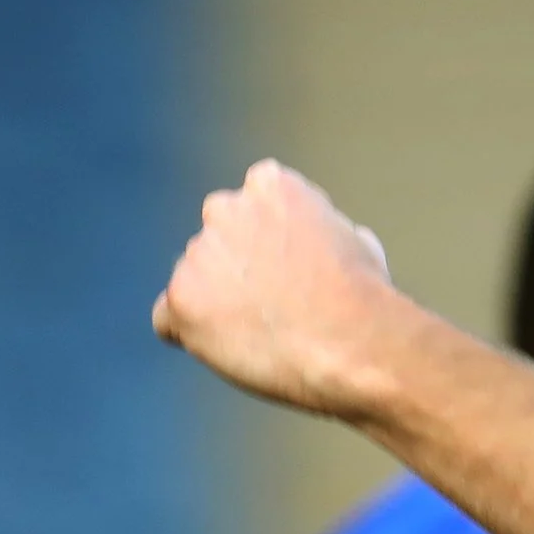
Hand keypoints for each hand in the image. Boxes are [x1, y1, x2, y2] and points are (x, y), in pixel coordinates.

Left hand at [153, 160, 407, 418]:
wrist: (353, 345)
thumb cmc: (365, 297)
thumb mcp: (355, 242)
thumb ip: (319, 231)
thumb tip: (316, 242)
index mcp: (270, 186)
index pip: (254, 201)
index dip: (272, 235)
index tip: (292, 263)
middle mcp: (224, 210)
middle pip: (219, 238)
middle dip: (238, 264)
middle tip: (273, 301)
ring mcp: (197, 255)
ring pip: (196, 279)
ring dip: (218, 301)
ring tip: (264, 333)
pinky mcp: (179, 301)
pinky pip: (169, 319)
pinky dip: (191, 333)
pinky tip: (232, 347)